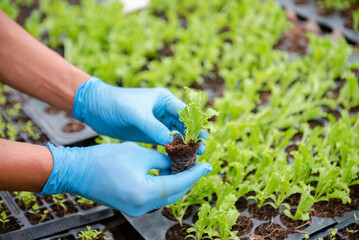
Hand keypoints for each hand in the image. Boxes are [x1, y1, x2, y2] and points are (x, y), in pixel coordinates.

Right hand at [40, 142, 211, 216]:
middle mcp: (143, 207)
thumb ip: (162, 159)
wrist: (78, 171)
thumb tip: (175, 162)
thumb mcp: (139, 153)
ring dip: (175, 182)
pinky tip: (167, 173)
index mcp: (146, 193)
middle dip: (187, 179)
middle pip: (174, 193)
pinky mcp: (131, 206)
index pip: (178, 184)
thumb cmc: (106, 159)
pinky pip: (154, 197)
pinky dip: (163, 186)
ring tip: (184, 166)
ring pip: (165, 196)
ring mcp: (136, 209)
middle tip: (198, 165)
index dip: (195, 174)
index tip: (207, 165)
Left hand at [73, 77, 205, 153]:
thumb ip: (153, 127)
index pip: (186, 113)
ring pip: (176, 135)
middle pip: (184, 125)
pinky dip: (171, 149)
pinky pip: (165, 141)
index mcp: (164, 100)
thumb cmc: (116, 104)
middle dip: (192, 138)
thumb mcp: (136, 114)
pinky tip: (176, 159)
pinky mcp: (149, 133)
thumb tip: (170, 141)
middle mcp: (164, 111)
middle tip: (199, 153)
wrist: (96, 108)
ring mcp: (157, 122)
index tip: (201, 140)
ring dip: (183, 145)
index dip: (195, 126)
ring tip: (191, 158)